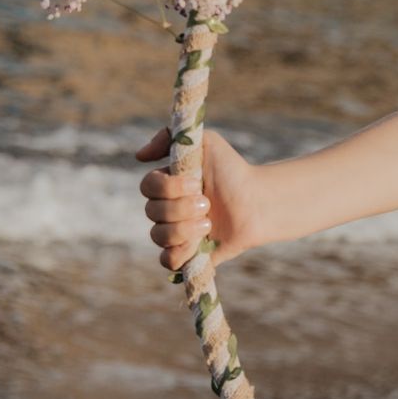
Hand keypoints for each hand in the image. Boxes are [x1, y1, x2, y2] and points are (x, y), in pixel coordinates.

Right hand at [135, 126, 261, 271]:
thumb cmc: (233, 171)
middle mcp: (166, 210)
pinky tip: (200, 244)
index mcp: (166, 185)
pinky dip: (180, 253)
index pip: (147, 187)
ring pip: (158, 236)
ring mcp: (176, 233)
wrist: (258, 202)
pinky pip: (167, 261)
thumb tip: (140, 156)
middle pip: (152, 212)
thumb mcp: (207, 143)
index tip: (197, 182)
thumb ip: (173, 137)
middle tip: (208, 203)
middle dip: (182, 207)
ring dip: (185, 229)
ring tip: (209, 224)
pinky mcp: (187, 255)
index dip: (170, 187)